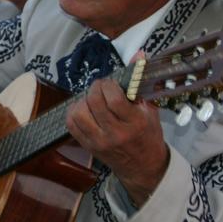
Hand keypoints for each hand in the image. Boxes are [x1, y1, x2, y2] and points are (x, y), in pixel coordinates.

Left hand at [65, 77, 169, 206]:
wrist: (144, 167)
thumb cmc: (149, 135)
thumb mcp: (151, 110)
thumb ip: (141, 81)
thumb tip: (139, 54)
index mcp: (134, 124)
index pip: (113, 99)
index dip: (108, 85)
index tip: (111, 83)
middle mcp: (115, 134)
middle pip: (94, 103)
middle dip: (95, 88)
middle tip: (101, 87)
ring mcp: (99, 142)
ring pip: (79, 114)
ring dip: (83, 101)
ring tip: (93, 100)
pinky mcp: (88, 147)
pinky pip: (71, 125)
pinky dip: (74, 112)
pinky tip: (85, 110)